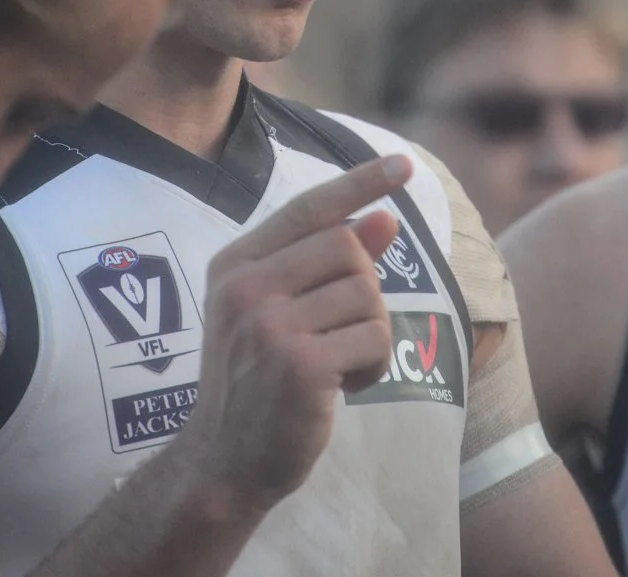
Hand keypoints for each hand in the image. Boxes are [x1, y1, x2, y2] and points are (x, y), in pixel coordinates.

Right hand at [172, 154, 409, 513]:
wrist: (224, 462)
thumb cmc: (258, 383)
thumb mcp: (282, 313)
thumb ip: (328, 264)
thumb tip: (384, 218)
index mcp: (235, 265)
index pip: (307, 208)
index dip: (359, 183)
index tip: (403, 165)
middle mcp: (245, 287)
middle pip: (347, 247)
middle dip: (363, 290)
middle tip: (338, 334)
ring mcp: (269, 324)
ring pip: (367, 294)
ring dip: (369, 334)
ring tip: (336, 366)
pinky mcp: (299, 364)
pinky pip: (374, 338)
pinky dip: (372, 366)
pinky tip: (340, 388)